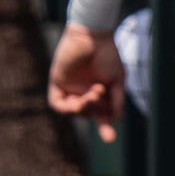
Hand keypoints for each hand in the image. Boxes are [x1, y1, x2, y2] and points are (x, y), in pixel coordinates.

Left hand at [47, 23, 124, 142]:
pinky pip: (57, 103)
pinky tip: (77, 101)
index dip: (105, 128)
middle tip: (101, 95)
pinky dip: (66, 106)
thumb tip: (117, 119)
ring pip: (73, 110)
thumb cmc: (108, 54)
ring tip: (94, 93)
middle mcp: (84, 92)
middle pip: (87, 114)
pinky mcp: (57, 82)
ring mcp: (71, 88)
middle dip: (96, 113)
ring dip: (83, 107)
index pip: (102, 114)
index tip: (110, 139)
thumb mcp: (117, 79)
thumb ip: (116, 99)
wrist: (92, 36)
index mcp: (100, 92)